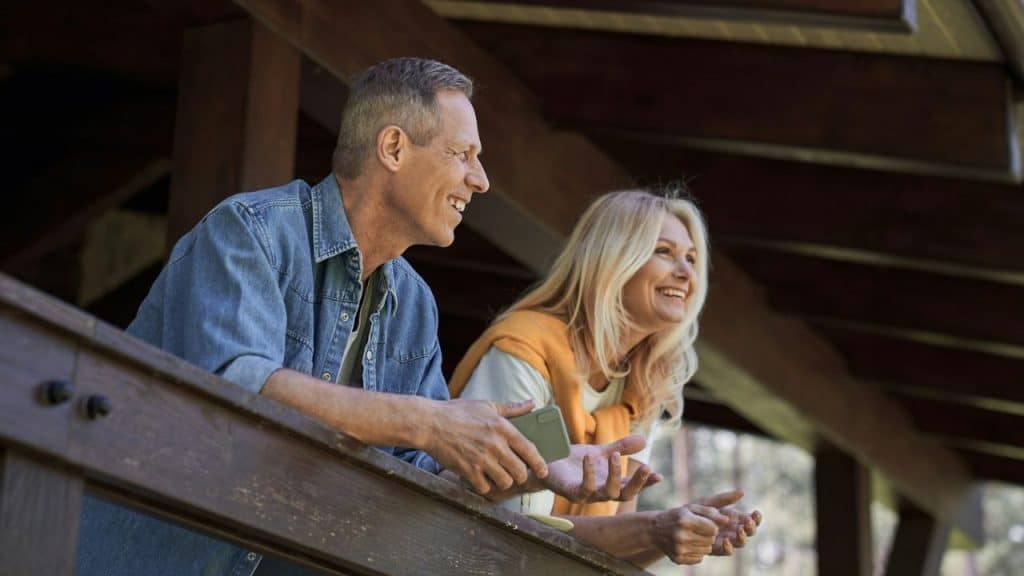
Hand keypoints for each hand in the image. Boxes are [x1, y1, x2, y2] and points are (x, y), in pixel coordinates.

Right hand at [424, 398, 547, 494]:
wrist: (430, 423)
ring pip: (505, 482)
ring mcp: (481, 459)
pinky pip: (485, 487)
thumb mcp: (487, 405)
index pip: (529, 450)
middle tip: (517, 473)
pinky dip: (485, 486)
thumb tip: (532, 403)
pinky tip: (483, 479)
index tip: (543, 470)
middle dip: (521, 475)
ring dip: (504, 481)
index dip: (540, 463)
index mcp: (502, 427)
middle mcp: (494, 445)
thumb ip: (512, 408)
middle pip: (520, 471)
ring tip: (500, 476)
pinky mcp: (467, 471)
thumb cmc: (458, 412)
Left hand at [541, 435, 662, 502]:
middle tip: (646, 467)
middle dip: (637, 483)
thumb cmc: (574, 462)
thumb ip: (621, 448)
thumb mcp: (601, 452)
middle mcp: (601, 492)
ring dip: (615, 475)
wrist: (547, 463)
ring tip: (615, 455)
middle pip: (625, 495)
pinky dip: (590, 472)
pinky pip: (584, 488)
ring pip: (608, 493)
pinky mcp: (571, 492)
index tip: (659, 475)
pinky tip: (591, 457)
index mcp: (610, 483)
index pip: (632, 487)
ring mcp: (587, 495)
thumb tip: (645, 440)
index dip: (646, 483)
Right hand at [649, 502, 727, 564]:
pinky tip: (688, 544)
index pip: (713, 529)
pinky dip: (697, 552)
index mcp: (685, 521)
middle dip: (709, 535)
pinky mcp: (678, 559)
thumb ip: (711, 512)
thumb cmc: (678, 516)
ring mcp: (679, 549)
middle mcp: (681, 536)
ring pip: (707, 550)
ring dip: (704, 543)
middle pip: (711, 540)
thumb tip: (727, 521)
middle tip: (699, 530)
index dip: (712, 526)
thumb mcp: (692, 508)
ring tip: (693, 537)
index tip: (705, 523)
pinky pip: (699, 558)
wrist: (656, 530)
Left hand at [693, 489, 761, 555]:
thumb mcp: (710, 502)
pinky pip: (727, 551)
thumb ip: (725, 498)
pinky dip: (728, 547)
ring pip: (740, 542)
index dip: (756, 518)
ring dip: (742, 538)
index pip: (751, 519)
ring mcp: (726, 539)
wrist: (678, 524)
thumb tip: (742, 491)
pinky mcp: (717, 548)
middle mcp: (732, 530)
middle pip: (749, 532)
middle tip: (747, 522)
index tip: (756, 513)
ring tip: (739, 531)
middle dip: (751, 528)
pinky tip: (725, 541)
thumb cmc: (695, 511)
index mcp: (734, 518)